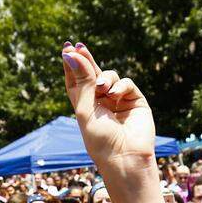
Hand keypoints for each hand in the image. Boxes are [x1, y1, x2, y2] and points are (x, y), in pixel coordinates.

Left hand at [62, 43, 154, 174]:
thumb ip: (81, 79)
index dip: (72, 65)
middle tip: (78, 46)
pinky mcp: (135, 100)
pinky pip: (126, 83)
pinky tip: (114, 95)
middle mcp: (100, 101)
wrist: (125, 156)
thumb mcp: (85, 108)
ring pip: (109, 76)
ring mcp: (118, 100)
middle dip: (86, 61)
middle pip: (91, 74)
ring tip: (101, 88)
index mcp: (84, 106)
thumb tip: (72, 53)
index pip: (76, 80)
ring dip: (104, 78)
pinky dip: (120, 85)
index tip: (67, 49)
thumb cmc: (100, 138)